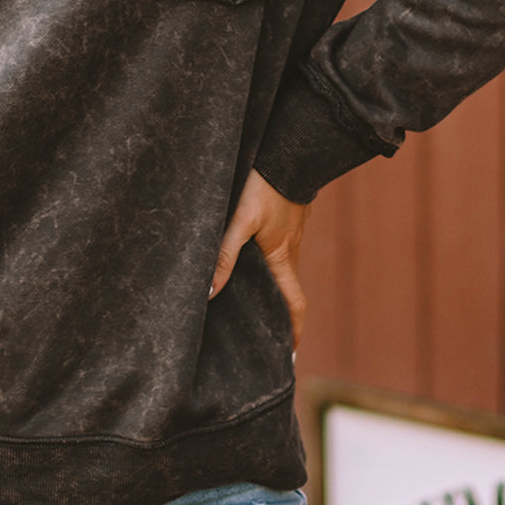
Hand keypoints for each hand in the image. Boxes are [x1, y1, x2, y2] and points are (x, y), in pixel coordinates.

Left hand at [210, 168, 310, 347]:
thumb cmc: (265, 187)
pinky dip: (274, 262)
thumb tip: (209, 292)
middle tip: (269, 332)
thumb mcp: (240, 222)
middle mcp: (291, 249)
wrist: (291, 152)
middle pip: (289, 289)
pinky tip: (258, 258)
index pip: (295, 302)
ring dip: (276, 287)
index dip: (295, 329)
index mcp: (282, 257)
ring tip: (258, 300)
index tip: (291, 352)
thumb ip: (224, 256)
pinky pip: (283, 248)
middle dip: (281, 313)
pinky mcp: (289, 218)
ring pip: (284, 268)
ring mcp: (292, 233)